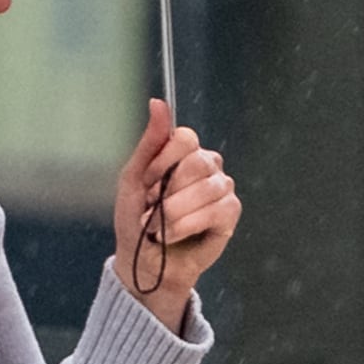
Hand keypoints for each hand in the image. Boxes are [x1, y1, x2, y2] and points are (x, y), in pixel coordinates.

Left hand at [113, 99, 239, 330]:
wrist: (144, 261)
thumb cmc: (137, 219)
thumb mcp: (134, 178)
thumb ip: (150, 142)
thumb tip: (158, 102)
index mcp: (184, 153)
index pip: (185, 138)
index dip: (164, 160)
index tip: (146, 183)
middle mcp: (207, 166)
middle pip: (197, 162)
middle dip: (168, 190)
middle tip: (150, 208)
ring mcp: (222, 189)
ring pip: (208, 188)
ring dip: (175, 211)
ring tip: (157, 227)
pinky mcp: (230, 214)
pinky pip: (218, 210)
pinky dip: (189, 224)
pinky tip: (172, 235)